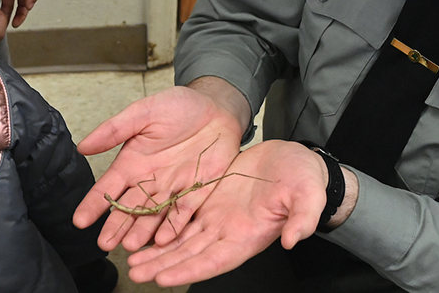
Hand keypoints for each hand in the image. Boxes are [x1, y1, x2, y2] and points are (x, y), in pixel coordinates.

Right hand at [72, 79, 249, 251]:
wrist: (217, 108)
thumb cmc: (179, 106)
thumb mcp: (143, 112)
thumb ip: (114, 130)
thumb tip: (82, 146)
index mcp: (132, 163)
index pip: (108, 188)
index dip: (94, 204)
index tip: (80, 221)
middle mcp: (150, 181)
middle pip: (129, 208)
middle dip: (116, 226)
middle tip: (104, 244)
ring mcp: (173, 189)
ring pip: (154, 215)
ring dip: (142, 231)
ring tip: (130, 247)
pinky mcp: (197, 192)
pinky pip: (184, 211)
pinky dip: (175, 225)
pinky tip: (164, 240)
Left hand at [124, 140, 328, 286]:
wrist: (296, 159)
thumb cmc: (304, 179)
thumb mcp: (308, 196)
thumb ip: (302, 218)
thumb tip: (295, 239)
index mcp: (248, 237)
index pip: (213, 262)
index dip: (188, 271)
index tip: (164, 279)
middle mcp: (228, 232)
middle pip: (189, 255)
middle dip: (161, 266)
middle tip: (134, 272)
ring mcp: (217, 217)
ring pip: (180, 239)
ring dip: (156, 250)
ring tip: (131, 258)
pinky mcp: (209, 200)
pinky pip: (181, 217)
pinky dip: (161, 226)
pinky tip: (143, 231)